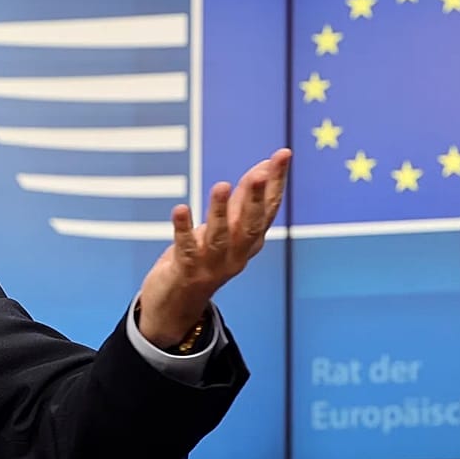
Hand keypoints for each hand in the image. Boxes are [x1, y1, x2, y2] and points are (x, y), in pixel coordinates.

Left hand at [137, 148, 290, 347]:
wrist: (176, 304)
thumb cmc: (205, 257)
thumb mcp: (228, 227)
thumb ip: (244, 199)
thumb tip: (266, 166)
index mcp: (249, 241)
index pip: (268, 209)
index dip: (276, 182)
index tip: (283, 154)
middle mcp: (236, 254)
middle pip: (250, 226)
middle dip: (256, 199)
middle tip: (261, 173)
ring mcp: (212, 265)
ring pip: (219, 237)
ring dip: (221, 211)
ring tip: (222, 186)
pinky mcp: (187, 271)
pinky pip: (185, 248)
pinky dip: (183, 228)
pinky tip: (180, 208)